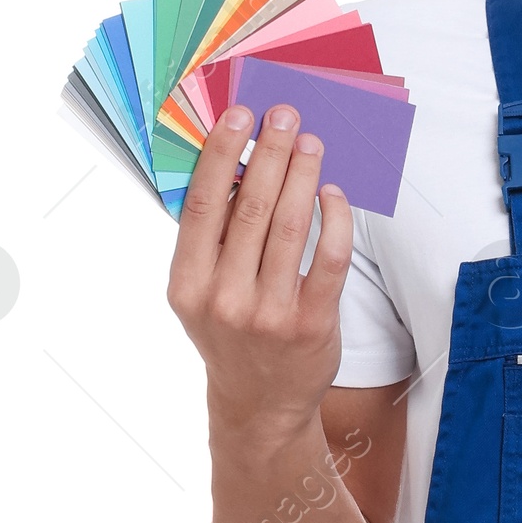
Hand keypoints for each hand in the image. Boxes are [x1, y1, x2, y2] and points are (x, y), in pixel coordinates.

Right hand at [167, 99, 352, 435]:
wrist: (260, 406)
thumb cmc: (231, 338)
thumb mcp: (200, 295)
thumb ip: (208, 241)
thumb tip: (233, 165)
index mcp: (187, 286)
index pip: (203, 205)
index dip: (222, 154)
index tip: (239, 116)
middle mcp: (224, 300)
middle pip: (250, 208)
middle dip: (271, 153)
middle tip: (285, 117)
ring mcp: (270, 314)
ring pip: (291, 226)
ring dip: (304, 175)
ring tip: (312, 144)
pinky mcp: (312, 325)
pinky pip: (329, 258)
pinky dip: (333, 218)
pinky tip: (333, 194)